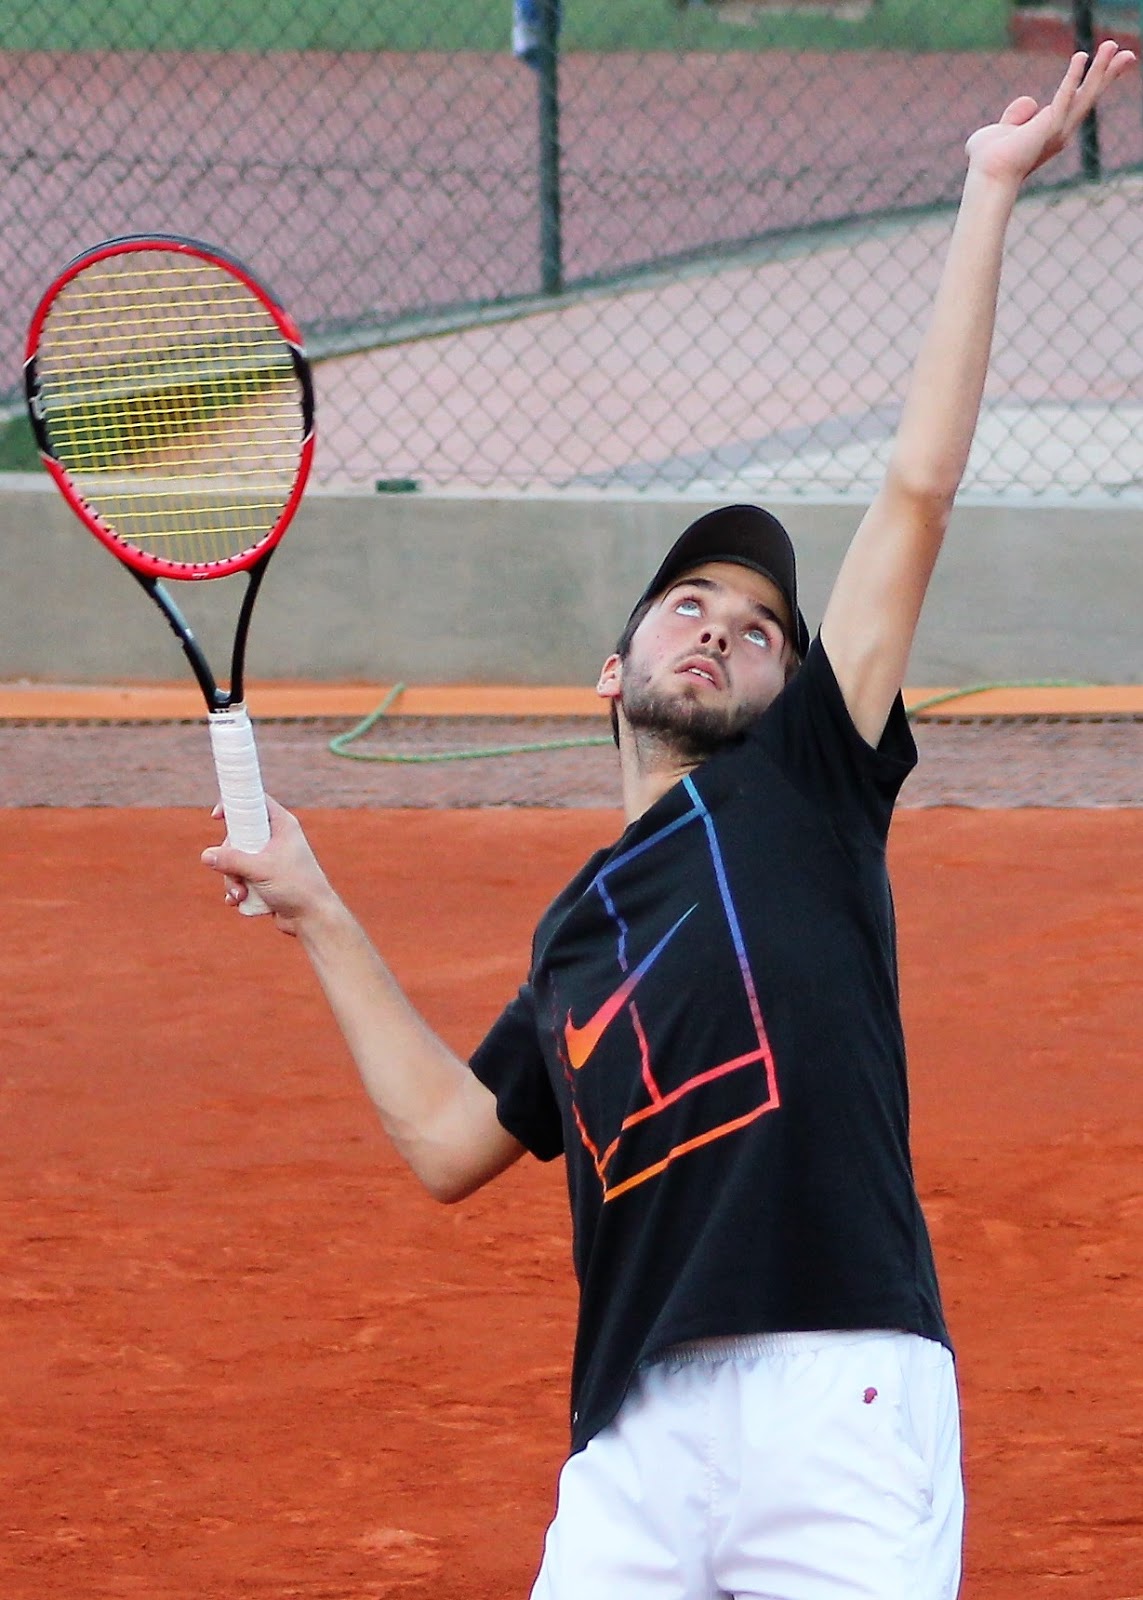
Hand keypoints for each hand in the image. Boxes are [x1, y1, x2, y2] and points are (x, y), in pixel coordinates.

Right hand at [201, 794, 336, 934]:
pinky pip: (241, 877)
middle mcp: (276, 838)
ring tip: (240, 894)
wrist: (312, 918)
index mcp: (282, 825)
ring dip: (232, 879)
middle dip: (229, 857)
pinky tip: (239, 901)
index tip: (217, 816)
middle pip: (239, 835)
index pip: (256, 801)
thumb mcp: (261, 870)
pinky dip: (237, 888)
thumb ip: (232, 861)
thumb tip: (206, 856)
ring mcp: (269, 859)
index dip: (235, 804)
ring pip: (236, 859)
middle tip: (233, 870)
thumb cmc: (296, 887)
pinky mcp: (264, 878)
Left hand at [966, 41, 1135, 183]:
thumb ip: (1015, 116)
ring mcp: (1058, 129)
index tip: (1095, 61)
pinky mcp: (1050, 126)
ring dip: (1101, 69)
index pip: (1075, 100)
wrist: (986, 175)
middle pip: (1089, 96)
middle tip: (1129, 55)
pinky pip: (1064, 96)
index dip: (1087, 82)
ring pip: (1085, 93)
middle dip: (1108, 74)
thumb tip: (1030, 102)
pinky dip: (1073, 76)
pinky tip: (1082, 57)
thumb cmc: (988, 160)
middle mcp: (1061, 130)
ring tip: (1112, 44)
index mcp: (1051, 130)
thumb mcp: (1000, 131)